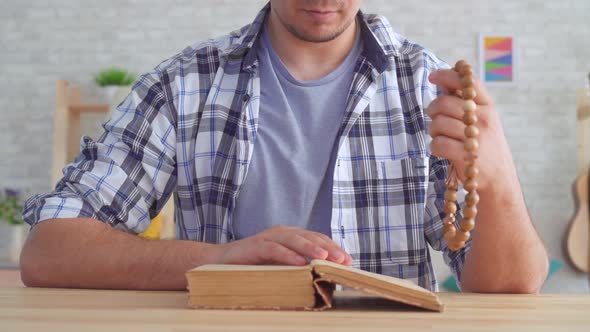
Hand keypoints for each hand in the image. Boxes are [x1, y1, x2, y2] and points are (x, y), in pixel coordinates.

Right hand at [216, 226, 352, 265]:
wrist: (221, 261)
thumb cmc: (254, 265)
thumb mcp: (282, 266)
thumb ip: (300, 267)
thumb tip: (325, 277)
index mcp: (292, 236)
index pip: (318, 239)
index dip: (334, 248)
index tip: (348, 261)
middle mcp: (283, 233)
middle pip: (310, 237)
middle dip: (328, 248)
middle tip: (343, 260)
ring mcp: (269, 237)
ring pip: (294, 239)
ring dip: (311, 248)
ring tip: (325, 257)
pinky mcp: (256, 245)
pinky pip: (274, 249)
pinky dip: (287, 255)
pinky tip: (299, 263)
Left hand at [427, 69, 516, 191]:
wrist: (500, 179)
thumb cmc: (485, 146)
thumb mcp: (482, 120)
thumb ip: (463, 102)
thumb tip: (443, 82)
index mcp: (488, 107)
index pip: (467, 82)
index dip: (447, 75)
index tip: (433, 76)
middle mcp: (484, 119)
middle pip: (444, 103)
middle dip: (432, 109)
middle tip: (434, 117)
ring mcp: (476, 138)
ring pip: (438, 123)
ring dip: (433, 131)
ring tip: (441, 136)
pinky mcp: (466, 156)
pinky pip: (437, 143)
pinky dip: (435, 147)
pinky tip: (443, 150)